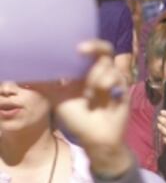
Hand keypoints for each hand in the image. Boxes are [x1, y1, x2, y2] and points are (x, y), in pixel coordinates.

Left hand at [41, 41, 132, 174]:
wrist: (95, 137)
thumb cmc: (77, 120)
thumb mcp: (57, 99)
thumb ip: (46, 85)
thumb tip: (25, 77)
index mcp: (85, 74)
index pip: (90, 52)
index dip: (87, 45)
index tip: (77, 48)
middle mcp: (100, 74)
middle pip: (104, 50)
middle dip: (95, 47)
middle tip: (81, 49)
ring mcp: (113, 81)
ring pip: (107, 65)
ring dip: (95, 78)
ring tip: (90, 96)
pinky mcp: (123, 88)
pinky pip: (116, 76)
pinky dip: (106, 84)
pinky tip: (103, 97)